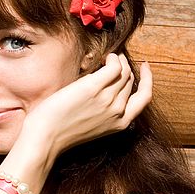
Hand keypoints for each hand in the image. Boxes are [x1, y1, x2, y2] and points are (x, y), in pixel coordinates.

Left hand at [20, 54, 152, 156]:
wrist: (46, 137)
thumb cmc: (62, 131)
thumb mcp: (93, 124)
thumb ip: (104, 109)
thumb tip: (106, 85)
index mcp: (120, 124)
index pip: (144, 98)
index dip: (148, 80)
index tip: (145, 67)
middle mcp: (118, 112)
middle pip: (131, 81)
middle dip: (126, 67)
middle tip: (116, 59)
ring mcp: (107, 99)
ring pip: (124, 71)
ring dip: (119, 59)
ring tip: (110, 56)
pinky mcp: (94, 88)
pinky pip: (115, 66)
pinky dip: (114, 58)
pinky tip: (107, 56)